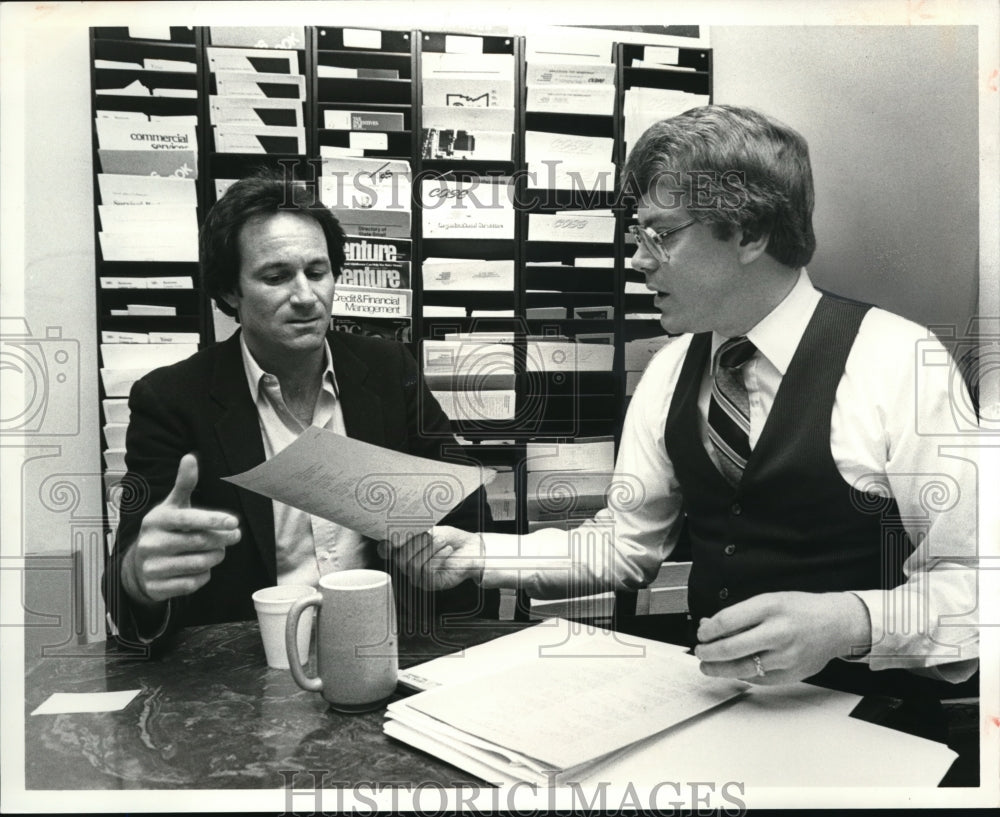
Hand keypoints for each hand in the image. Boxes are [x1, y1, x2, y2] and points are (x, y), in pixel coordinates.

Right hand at [122, 453, 240, 605]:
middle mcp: (151, 543)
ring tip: (217, 551)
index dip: (212, 520)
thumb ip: (184, 484)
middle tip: (234, 536)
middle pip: (200, 542)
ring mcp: (152, 567)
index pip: (188, 519)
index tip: (234, 522)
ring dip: (215, 557)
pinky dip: (203, 575)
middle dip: (222, 540)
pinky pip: (193, 583)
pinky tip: (200, 567)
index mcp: (157, 520)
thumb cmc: (164, 530)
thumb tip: (190, 457)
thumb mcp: (172, 506)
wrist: (137, 566)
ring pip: (200, 564)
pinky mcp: (156, 587)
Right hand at [379, 525, 483, 590]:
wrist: (470, 549)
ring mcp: (419, 577)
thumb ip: (413, 532)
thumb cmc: (449, 539)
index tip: (391, 539)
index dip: (385, 547)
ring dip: (429, 549)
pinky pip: (427, 571)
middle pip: (399, 559)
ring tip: (442, 541)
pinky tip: (447, 550)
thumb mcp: (430, 530)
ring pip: (413, 565)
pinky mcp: (431, 584)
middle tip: (430, 535)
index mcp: (405, 552)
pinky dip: (437, 557)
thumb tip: (396, 534)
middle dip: (415, 544)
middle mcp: (408, 567)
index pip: (386, 552)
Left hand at [693, 591, 871, 684]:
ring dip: (720, 669)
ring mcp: (786, 655)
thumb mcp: (768, 601)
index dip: (707, 631)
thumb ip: (740, 614)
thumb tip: (709, 626)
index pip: (727, 621)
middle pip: (731, 648)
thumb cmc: (801, 609)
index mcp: (770, 607)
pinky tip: (734, 670)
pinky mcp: (792, 673)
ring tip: (708, 666)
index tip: (701, 634)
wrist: (836, 623)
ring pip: (743, 668)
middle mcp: (778, 632)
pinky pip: (759, 679)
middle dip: (708, 653)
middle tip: (700, 652)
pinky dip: (743, 675)